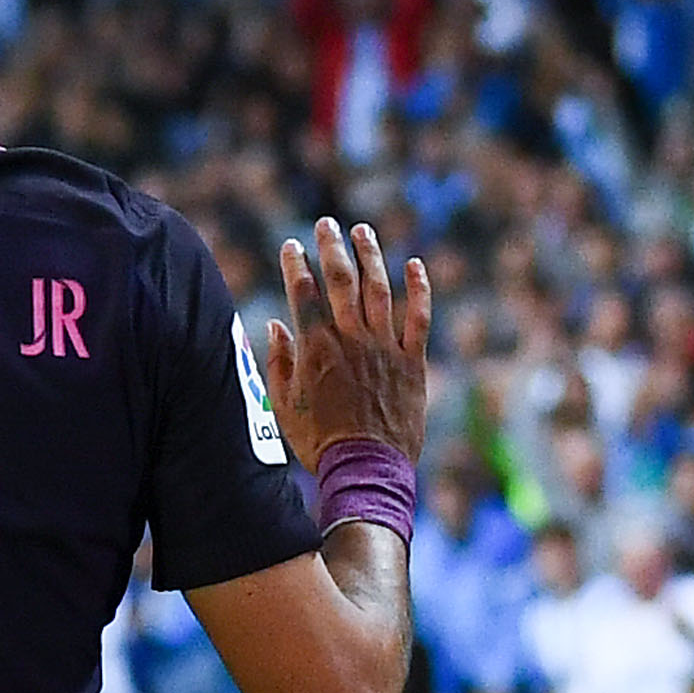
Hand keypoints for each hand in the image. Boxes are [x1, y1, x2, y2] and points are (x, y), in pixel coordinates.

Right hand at [260, 219, 432, 461]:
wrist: (366, 468)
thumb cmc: (319, 442)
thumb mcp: (283, 405)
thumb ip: (278, 362)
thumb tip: (274, 326)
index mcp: (316, 348)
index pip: (303, 292)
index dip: (296, 264)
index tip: (291, 246)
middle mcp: (350, 339)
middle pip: (341, 280)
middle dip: (331, 247)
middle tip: (326, 224)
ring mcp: (384, 347)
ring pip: (378, 289)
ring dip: (370, 256)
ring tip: (362, 232)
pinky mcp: (413, 361)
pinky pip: (419, 317)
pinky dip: (419, 289)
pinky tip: (414, 264)